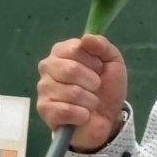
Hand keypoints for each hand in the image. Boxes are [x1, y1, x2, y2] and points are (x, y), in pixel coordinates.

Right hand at [36, 34, 126, 151]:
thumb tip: (87, 38)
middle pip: (71, 70)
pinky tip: (83, 115)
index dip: (94, 61)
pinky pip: (66, 111)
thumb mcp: (112, 62)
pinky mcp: (44, 110)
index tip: (99, 69)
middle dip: (93, 82)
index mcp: (61, 51)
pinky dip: (82, 114)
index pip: (75, 49)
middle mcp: (47, 67)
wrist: (107, 117)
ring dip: (90, 100)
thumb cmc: (106, 86)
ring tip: (90, 102)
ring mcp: (43, 88)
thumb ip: (102, 46)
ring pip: (72, 93)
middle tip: (96, 88)